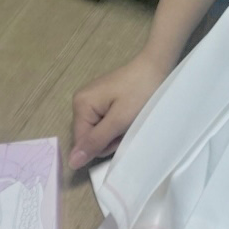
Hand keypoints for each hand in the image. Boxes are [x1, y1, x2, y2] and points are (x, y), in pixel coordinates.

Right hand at [69, 52, 169, 169]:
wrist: (157, 66)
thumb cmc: (141, 92)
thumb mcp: (119, 120)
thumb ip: (96, 141)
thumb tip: (71, 162)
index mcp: (80, 105)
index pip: (82, 142)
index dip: (102, 145)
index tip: (121, 134)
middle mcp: (81, 101)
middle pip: (90, 136)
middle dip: (110, 137)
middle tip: (128, 125)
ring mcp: (92, 99)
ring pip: (100, 130)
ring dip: (116, 130)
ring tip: (131, 118)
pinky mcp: (104, 98)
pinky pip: (106, 120)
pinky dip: (119, 122)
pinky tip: (130, 113)